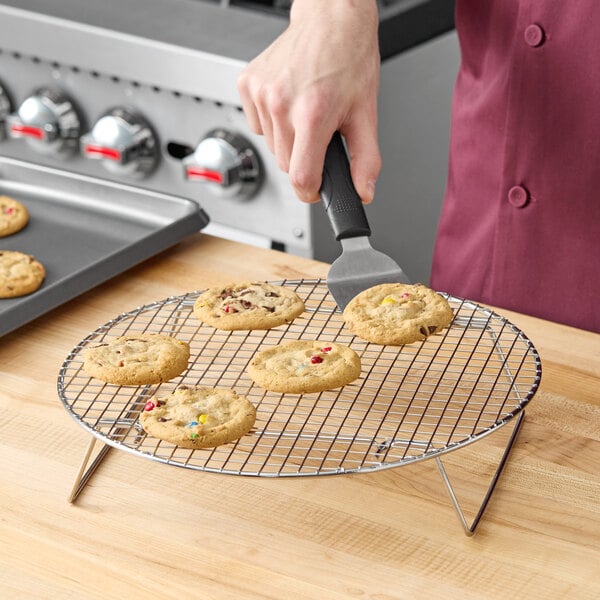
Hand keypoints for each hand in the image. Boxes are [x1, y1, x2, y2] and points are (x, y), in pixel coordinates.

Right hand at [237, 0, 380, 203]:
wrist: (331, 17)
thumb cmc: (349, 57)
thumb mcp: (366, 113)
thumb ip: (366, 158)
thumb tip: (363, 189)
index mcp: (312, 113)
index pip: (300, 178)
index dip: (311, 191)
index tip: (317, 188)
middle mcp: (281, 103)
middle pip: (286, 165)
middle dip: (304, 159)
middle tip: (320, 135)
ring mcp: (261, 93)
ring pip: (272, 146)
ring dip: (288, 140)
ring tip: (305, 113)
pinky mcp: (247, 84)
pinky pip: (258, 125)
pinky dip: (273, 123)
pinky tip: (289, 102)